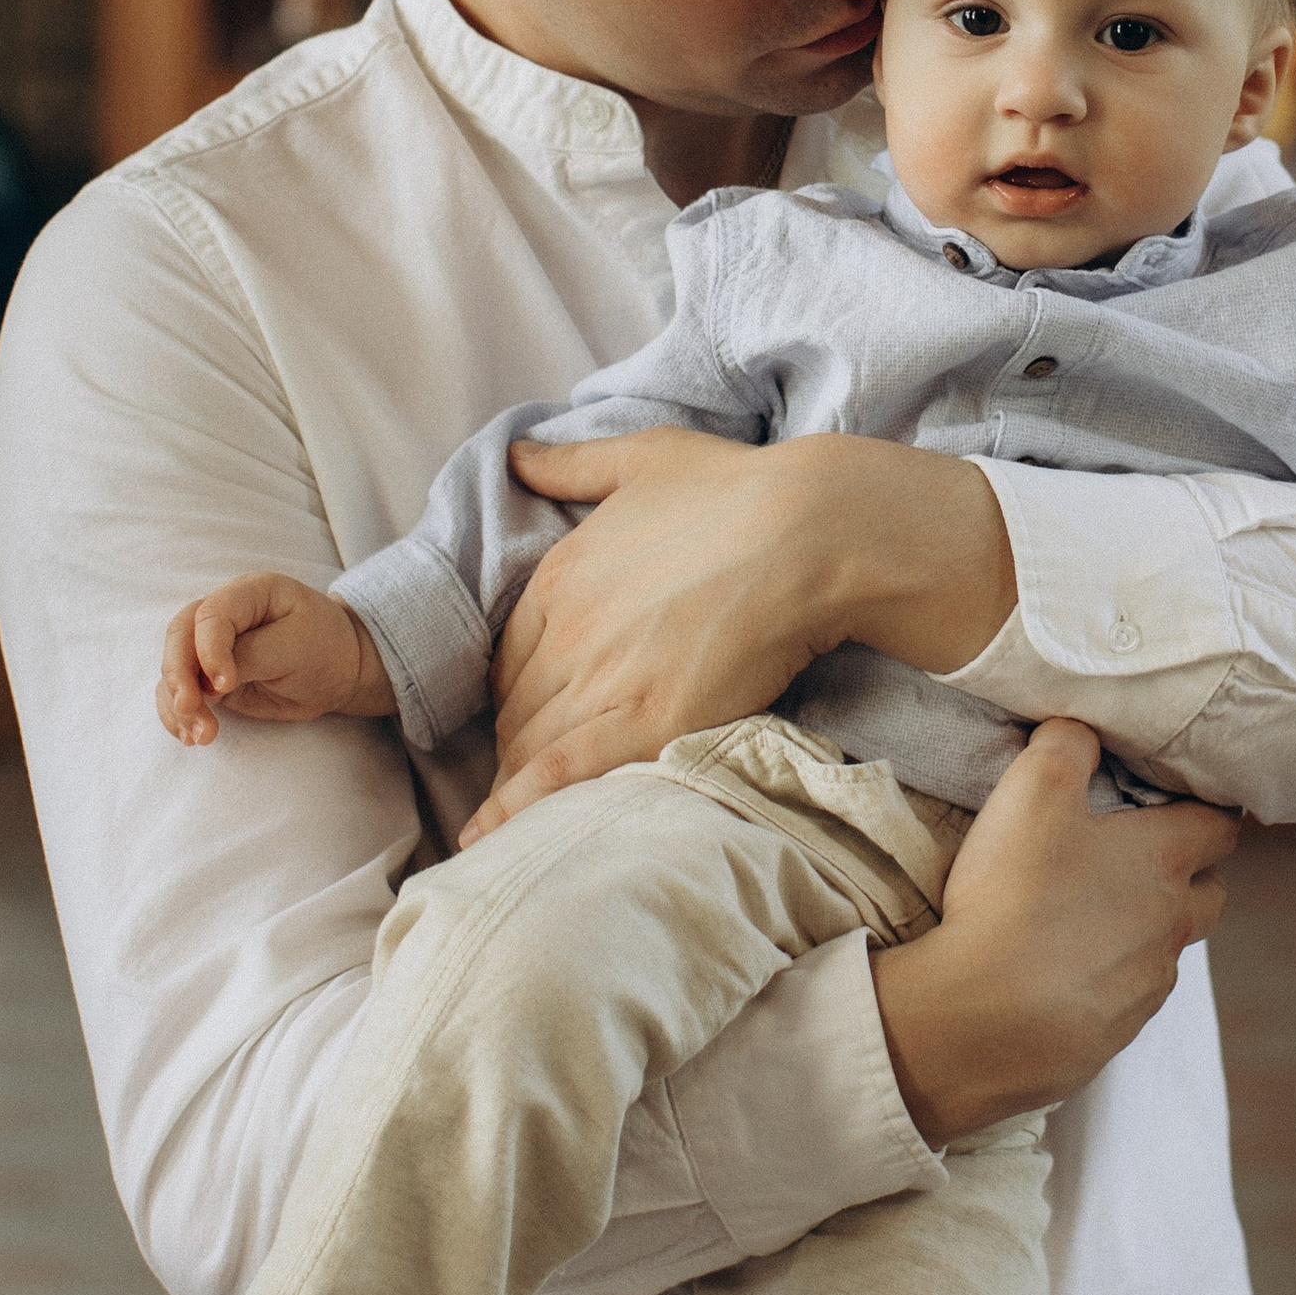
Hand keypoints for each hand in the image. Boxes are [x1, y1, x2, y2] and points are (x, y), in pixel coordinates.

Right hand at [157, 574, 395, 744]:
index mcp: (248, 593)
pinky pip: (180, 693)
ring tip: (201, 736)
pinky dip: (179, 716)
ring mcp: (211, 647)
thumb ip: (251, 656)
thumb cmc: (326, 648)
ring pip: (174, 668)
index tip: (224, 685)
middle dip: (179, 677)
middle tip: (191, 709)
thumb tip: (207, 681)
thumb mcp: (297, 647)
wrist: (341, 670)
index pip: (210, 615)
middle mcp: (222, 615)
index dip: (209, 650)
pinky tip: (191, 737)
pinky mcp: (208, 678)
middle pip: (180, 637)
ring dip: (179, 704)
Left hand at [472, 430, 1014, 830]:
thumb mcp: (645, 457)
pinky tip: (487, 838)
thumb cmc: (738, 490)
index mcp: (559, 578)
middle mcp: (566, 632)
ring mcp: (601, 680)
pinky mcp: (644, 723)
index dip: (519, 691)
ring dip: (520, 781)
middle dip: (519, 742)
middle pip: (518, 710)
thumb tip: (517, 456)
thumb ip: (573, 463)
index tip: (531, 713)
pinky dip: (515, 808)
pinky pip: (557, 775)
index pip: (509, 658)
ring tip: (518, 820)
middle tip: (530, 773)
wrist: (809, 533)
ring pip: (532, 747)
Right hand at [872, 722, 1237, 1141]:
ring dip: (1147, 934)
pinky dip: (1108, 983)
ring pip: (1169, 951)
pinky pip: (1128, 1000)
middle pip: (1213, 895)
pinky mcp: (1116, 1036)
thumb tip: (1083, 725)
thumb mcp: (1032, 790)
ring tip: (1092, 922)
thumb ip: (1066, 743)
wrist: (980, 1019)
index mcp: (1163, 862)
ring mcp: (1147, 988)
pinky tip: (1061, 977)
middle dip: (1192, 876)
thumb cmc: (1012, 896)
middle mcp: (1171, 926)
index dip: (1208, 809)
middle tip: (1145, 863)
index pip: (1221, 827)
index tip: (1184, 802)